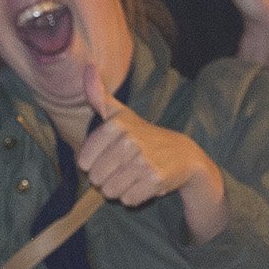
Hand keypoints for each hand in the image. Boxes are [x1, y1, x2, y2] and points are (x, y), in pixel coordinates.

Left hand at [78, 64, 226, 238]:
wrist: (184, 155)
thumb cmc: (143, 135)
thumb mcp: (120, 114)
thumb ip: (99, 95)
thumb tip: (88, 68)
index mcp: (116, 125)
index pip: (84, 161)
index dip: (92, 165)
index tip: (107, 157)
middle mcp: (129, 141)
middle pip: (96, 178)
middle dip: (106, 178)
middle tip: (122, 168)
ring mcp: (143, 161)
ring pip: (111, 191)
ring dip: (119, 189)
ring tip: (132, 176)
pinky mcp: (155, 180)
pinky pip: (128, 200)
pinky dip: (133, 197)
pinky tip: (143, 184)